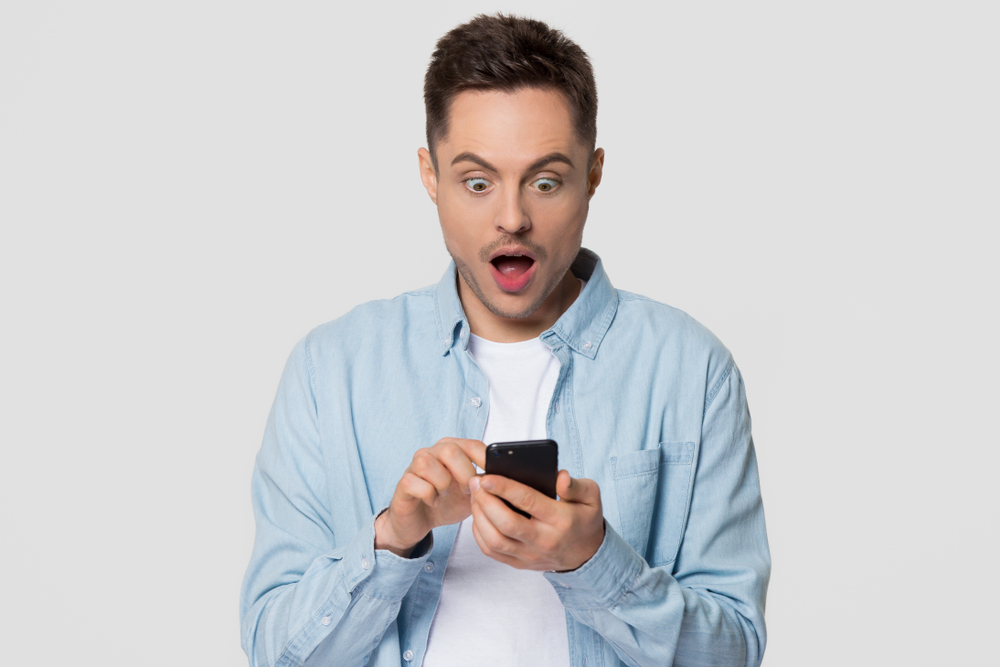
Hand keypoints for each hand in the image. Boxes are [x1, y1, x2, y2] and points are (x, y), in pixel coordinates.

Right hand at [376, 438, 485, 556]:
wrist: (419, 522)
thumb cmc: (446, 504)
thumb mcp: (471, 494)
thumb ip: (484, 483)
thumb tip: (501, 478)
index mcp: (451, 450)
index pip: (471, 444)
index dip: (484, 458)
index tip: (494, 474)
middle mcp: (431, 453)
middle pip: (449, 449)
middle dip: (463, 473)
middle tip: (466, 491)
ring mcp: (414, 467)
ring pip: (427, 463)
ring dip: (442, 483)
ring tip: (445, 494)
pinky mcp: (403, 483)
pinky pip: (414, 483)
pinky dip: (428, 495)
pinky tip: (433, 502)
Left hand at [468, 469, 604, 570]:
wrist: (588, 555)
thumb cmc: (585, 519)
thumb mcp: (591, 497)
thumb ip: (576, 485)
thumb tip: (560, 476)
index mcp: (561, 520)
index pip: (528, 501)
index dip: (504, 488)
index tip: (487, 476)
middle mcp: (544, 540)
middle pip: (506, 523)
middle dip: (485, 501)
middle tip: (474, 482)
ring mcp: (530, 555)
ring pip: (495, 540)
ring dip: (479, 517)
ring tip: (474, 496)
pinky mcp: (520, 563)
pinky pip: (492, 552)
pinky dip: (479, 534)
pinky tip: (479, 516)